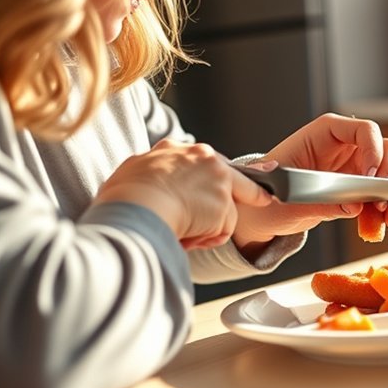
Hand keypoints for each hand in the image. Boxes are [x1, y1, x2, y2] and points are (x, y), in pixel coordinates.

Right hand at [94, 139, 271, 249]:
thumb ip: (147, 172)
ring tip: (180, 232)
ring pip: (224, 210)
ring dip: (207, 227)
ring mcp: (218, 179)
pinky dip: (207, 238)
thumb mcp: (131, 173)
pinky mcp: (224, 203)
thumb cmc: (123, 195)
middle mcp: (203, 157)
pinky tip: (187, 238)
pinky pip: (222, 230)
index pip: (205, 160)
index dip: (214, 176)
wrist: (135, 206)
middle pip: (235, 177)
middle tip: (265, 198)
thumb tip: (142, 179)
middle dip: (251, 191)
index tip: (227, 181)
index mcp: (176, 149)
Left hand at [234, 113, 387, 251]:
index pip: (363, 129)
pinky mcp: (360, 191)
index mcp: (326, 134)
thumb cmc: (267, 194)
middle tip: (383, 197)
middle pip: (387, 148)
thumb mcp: (287, 200)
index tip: (368, 177)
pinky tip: (387, 223)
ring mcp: (356, 168)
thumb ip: (320, 203)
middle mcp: (347, 147)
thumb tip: (355, 207)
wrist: (262, 213)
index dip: (372, 149)